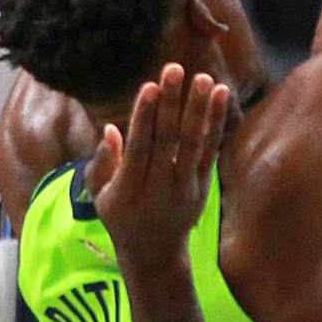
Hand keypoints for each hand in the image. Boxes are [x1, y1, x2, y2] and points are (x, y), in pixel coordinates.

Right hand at [88, 65, 229, 268]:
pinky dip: (216, 122)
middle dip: (172, 103)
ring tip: (204, 78)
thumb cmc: (120, 217)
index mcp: (129, 187)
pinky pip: (210, 149)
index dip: (145, 117)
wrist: (156, 252)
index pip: (140, 147)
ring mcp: (186, 185)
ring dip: (200, 109)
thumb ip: (103, 164)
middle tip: (175, 69)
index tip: (149, 86)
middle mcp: (160, 185)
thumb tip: (111, 129)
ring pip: (194, 143)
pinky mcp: (203, 183)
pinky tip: (221, 95)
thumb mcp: (99, 196)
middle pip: (168, 140)